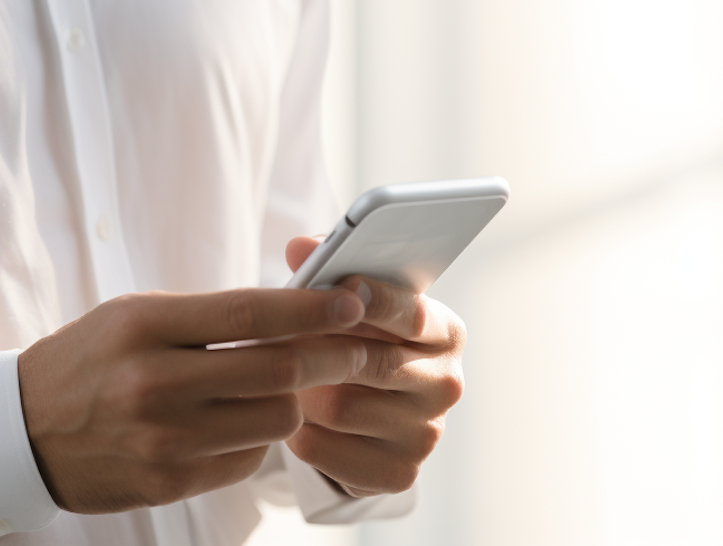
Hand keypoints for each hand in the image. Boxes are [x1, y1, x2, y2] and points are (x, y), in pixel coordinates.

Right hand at [17, 286, 368, 512]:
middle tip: (357, 347)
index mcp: (145, 326)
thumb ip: (208, 313)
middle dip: (330, 357)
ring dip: (292, 401)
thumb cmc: (90, 359)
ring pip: (273, 420)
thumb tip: (295, 309)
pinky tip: (237, 422)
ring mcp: (163, 439)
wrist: (23, 430)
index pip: (249, 312)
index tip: (352, 301)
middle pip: (276, 371)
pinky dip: (256, 439)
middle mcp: (154, 382)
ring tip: (282, 386)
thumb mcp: (135, 315)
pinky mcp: (169, 482)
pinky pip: (246, 460)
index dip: (311, 308)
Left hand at [282, 236, 466, 496]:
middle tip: (276, 335)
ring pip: (342, 407)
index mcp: (445, 333)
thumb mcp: (352, 301)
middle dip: (319, 348)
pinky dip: (299, 432)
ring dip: (302, 391)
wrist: (369, 413)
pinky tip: (294, 414)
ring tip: (280, 375)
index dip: (375, 300)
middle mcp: (446, 384)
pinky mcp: (398, 473)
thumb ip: (328, 266)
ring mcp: (426, 434)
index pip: (413, 315)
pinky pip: (328, 451)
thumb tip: (299, 247)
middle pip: (373, 363)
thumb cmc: (359, 338)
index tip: (342, 286)